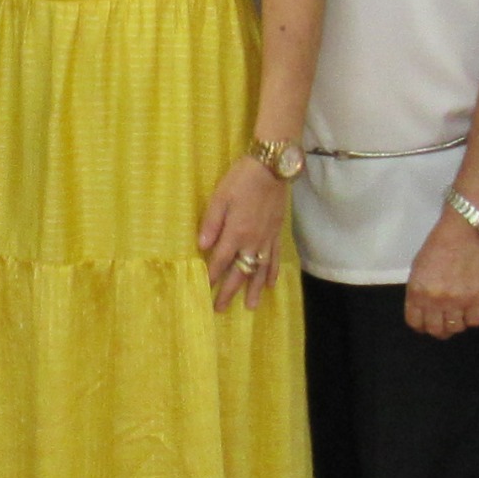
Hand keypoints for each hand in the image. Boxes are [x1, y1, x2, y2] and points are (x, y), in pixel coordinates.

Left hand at [198, 155, 289, 310]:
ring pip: (260, 271)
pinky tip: (272, 284)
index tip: (203, 291)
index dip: (211, 277)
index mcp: (235, 233)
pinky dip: (273, 273)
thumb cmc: (241, 180)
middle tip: (220, 308)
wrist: (272, 168)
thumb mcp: (220, 197)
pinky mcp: (276, 234)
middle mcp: (252, 242)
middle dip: (229, 291)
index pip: (220, 261)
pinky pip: (275, 259)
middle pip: (239, 272)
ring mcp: (266, 239)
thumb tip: (201, 247)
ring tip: (251, 306)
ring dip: (254, 289)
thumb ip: (211, 223)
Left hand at [405, 219, 478, 338]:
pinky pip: (474, 321)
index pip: (415, 322)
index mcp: (416, 292)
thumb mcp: (417, 267)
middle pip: (435, 330)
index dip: (420, 326)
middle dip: (438, 329)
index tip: (426, 323)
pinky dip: (472, 319)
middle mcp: (435, 300)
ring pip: (455, 329)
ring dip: (455, 324)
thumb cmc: (438, 245)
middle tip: (443, 322)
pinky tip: (470, 310)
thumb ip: (418, 290)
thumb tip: (423, 307)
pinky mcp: (477, 298)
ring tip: (458, 315)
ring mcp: (457, 301)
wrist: (463, 232)